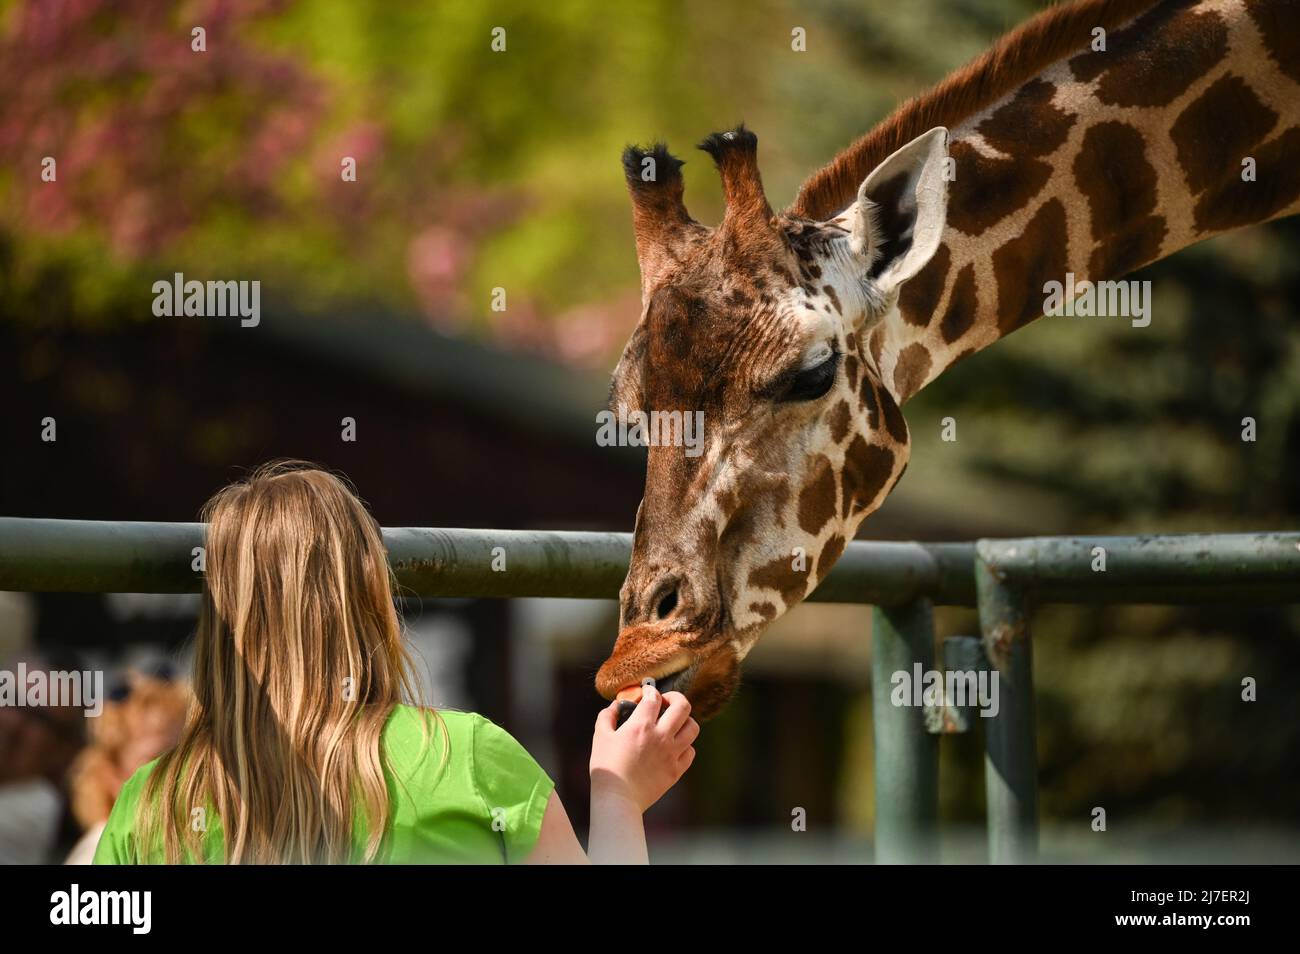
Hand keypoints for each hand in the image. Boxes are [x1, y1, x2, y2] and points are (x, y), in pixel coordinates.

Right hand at [589, 685, 698, 812]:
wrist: (618, 798)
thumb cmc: (606, 767)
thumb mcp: (600, 736)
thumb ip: (608, 715)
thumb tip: (615, 705)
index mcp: (641, 725)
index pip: (654, 697)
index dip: (650, 690)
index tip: (647, 692)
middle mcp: (661, 736)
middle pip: (682, 706)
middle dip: (675, 698)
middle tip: (666, 702)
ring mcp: (672, 754)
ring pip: (693, 727)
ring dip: (684, 721)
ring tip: (673, 724)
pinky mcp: (676, 770)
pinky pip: (691, 752)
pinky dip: (685, 746)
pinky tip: (674, 747)